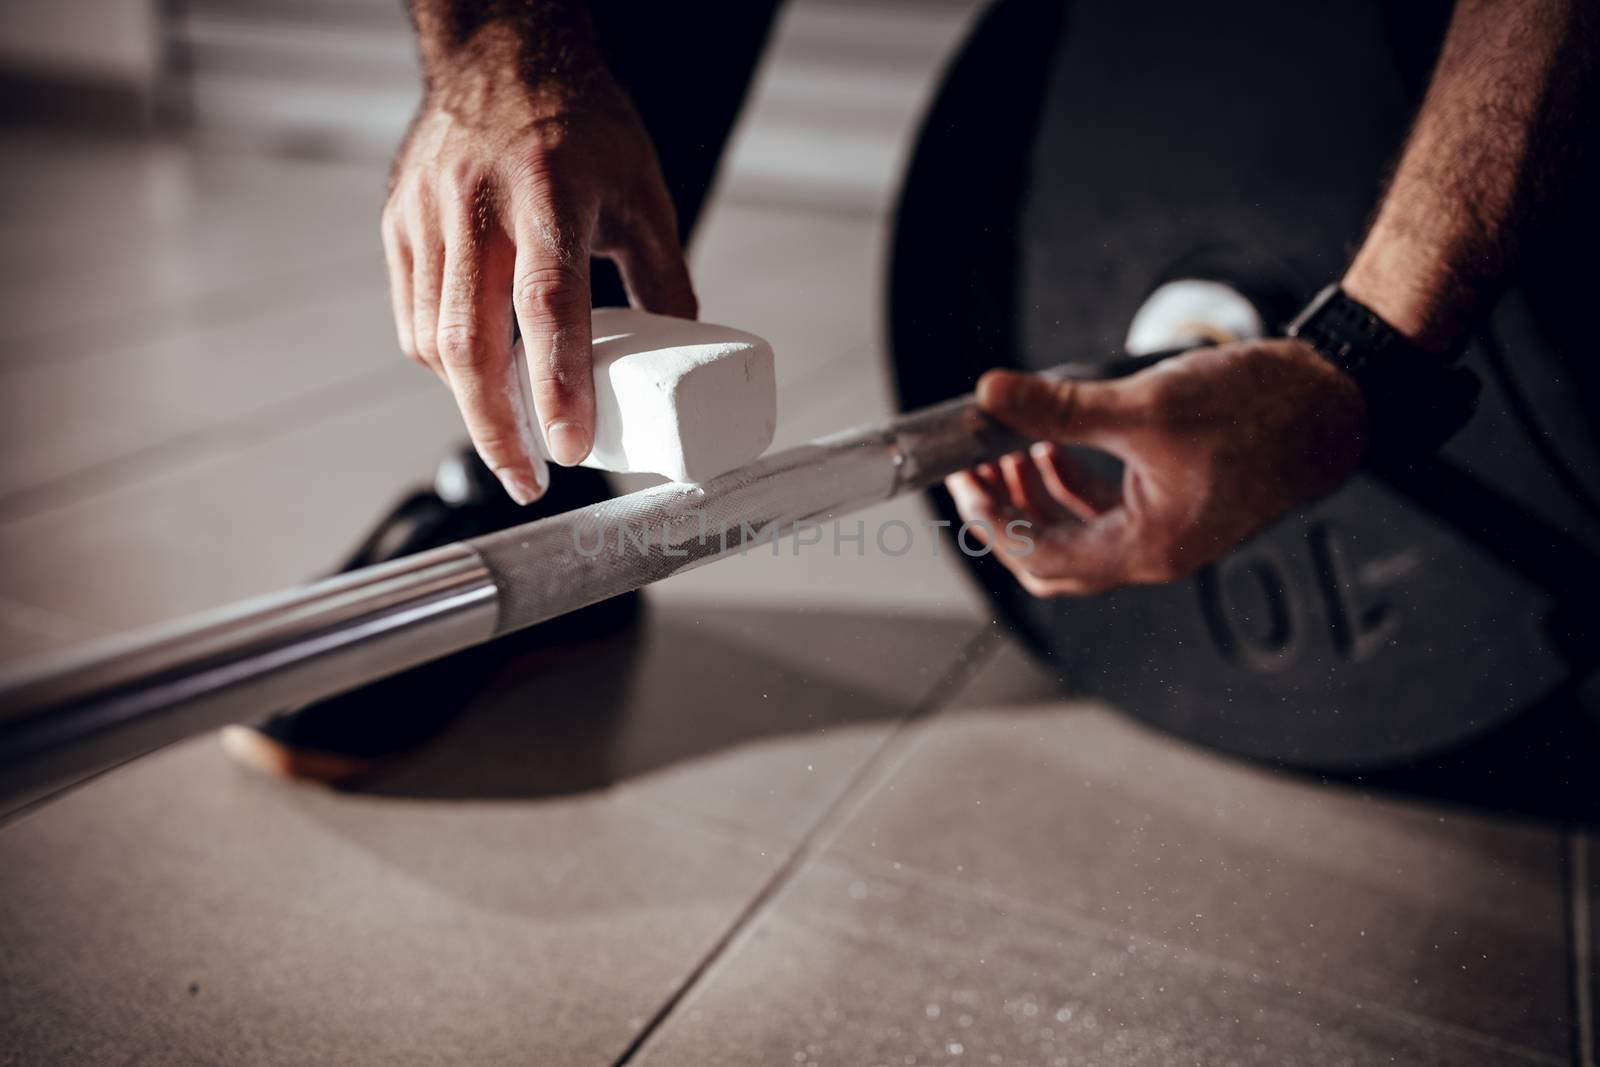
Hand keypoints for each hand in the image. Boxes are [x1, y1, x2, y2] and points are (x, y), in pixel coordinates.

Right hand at [382, 53, 693, 502]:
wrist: (500, 57)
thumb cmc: (580, 126)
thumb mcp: (642, 194)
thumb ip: (663, 278)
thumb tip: (682, 357)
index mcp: (550, 192)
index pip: (549, 305)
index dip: (558, 385)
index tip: (569, 449)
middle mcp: (478, 205)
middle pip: (471, 342)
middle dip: (496, 429)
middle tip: (529, 480)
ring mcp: (428, 215)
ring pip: (434, 339)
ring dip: (471, 400)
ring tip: (511, 432)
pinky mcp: (399, 225)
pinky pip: (414, 317)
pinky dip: (445, 363)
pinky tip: (478, 375)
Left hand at [945, 339, 1366, 595]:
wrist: (1338, 399)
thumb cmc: (1267, 411)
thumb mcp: (1148, 405)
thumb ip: (1062, 407)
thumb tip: (994, 396)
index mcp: (1148, 546)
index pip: (1040, 558)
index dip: (991, 522)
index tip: (963, 481)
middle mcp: (1157, 551)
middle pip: (1053, 558)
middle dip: (1007, 513)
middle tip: (974, 469)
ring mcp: (1168, 530)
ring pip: (1077, 532)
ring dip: (1035, 496)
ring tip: (1008, 448)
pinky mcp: (1178, 504)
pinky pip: (1107, 509)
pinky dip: (1071, 482)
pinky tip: (1054, 445)